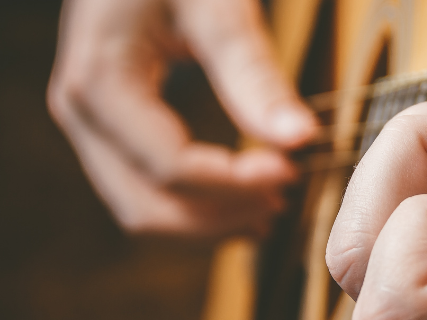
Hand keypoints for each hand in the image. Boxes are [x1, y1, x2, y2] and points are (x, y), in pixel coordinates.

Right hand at [47, 0, 317, 236]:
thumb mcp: (215, 8)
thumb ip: (254, 74)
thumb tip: (302, 138)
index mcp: (102, 83)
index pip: (170, 167)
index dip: (234, 183)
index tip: (290, 171)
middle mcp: (84, 114)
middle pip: (148, 205)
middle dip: (220, 216)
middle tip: (283, 198)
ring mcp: (92, 125)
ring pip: (143, 209)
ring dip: (207, 221)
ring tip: (267, 208)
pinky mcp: (111, 127)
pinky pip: (144, 189)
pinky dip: (192, 206)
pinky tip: (237, 201)